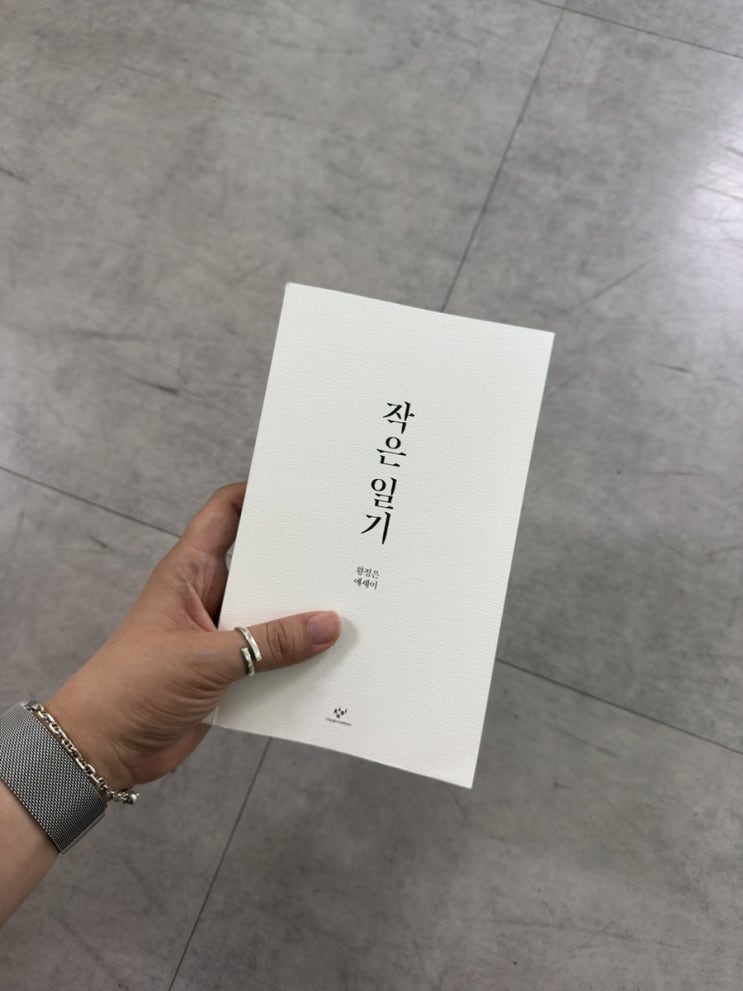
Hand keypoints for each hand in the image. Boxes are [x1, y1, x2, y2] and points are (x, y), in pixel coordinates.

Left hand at [45, 483, 339, 790]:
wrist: (104, 748)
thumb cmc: (133, 686)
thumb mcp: (205, 659)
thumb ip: (270, 643)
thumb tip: (328, 625)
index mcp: (189, 572)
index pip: (225, 514)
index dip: (260, 496)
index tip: (305, 490)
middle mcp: (207, 595)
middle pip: (261, 565)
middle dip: (300, 562)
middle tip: (348, 554)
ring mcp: (218, 633)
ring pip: (271, 613)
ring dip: (303, 617)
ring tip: (354, 609)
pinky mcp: (228, 670)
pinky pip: (271, 655)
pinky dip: (297, 658)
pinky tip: (331, 660)